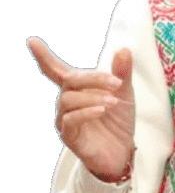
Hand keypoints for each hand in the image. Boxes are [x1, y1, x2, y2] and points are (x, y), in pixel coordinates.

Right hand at [27, 36, 135, 180]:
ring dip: (93, 97)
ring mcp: (65, 119)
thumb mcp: (124, 92)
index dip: (44, 56)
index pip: (56, 69)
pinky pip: (70, 120)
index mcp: (77, 88)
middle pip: (69, 80)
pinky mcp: (69, 136)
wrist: (123, 151)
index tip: (32, 40)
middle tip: (116, 82)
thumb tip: (124, 49)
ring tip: (114, 101)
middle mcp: (66, 102)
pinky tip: (102, 110)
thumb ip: (122, 72)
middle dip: (93, 78)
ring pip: (69, 99)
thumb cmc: (118, 120)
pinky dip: (87, 112)